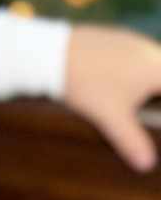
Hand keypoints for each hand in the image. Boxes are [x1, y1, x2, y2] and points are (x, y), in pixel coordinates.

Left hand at [64, 24, 160, 170]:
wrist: (51, 54)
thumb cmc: (85, 84)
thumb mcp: (110, 117)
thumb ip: (132, 141)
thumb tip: (147, 163)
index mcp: (155, 68)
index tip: (154, 113)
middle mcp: (148, 49)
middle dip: (158, 93)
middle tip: (150, 107)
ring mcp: (130, 39)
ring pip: (152, 60)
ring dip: (150, 78)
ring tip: (140, 98)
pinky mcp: (113, 36)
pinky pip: (134, 53)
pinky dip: (134, 68)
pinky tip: (118, 80)